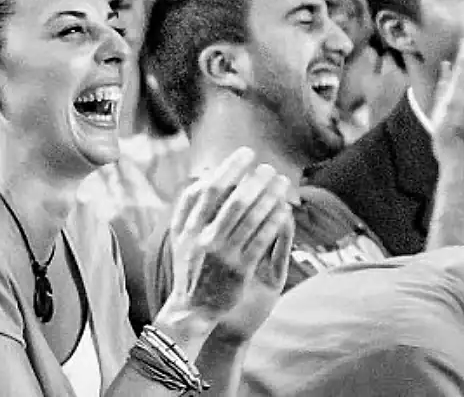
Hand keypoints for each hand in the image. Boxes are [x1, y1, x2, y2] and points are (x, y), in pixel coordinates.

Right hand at [163, 147, 293, 332]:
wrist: (192, 308)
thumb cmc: (189, 266)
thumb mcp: (179, 236)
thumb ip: (187, 207)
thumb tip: (206, 177)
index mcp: (188, 227)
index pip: (211, 189)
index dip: (230, 168)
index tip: (246, 154)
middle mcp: (205, 238)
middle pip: (235, 201)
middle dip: (255, 180)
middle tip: (270, 167)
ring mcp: (223, 255)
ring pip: (251, 218)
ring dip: (270, 196)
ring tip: (282, 183)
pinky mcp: (239, 270)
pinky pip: (261, 240)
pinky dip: (274, 222)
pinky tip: (284, 210)